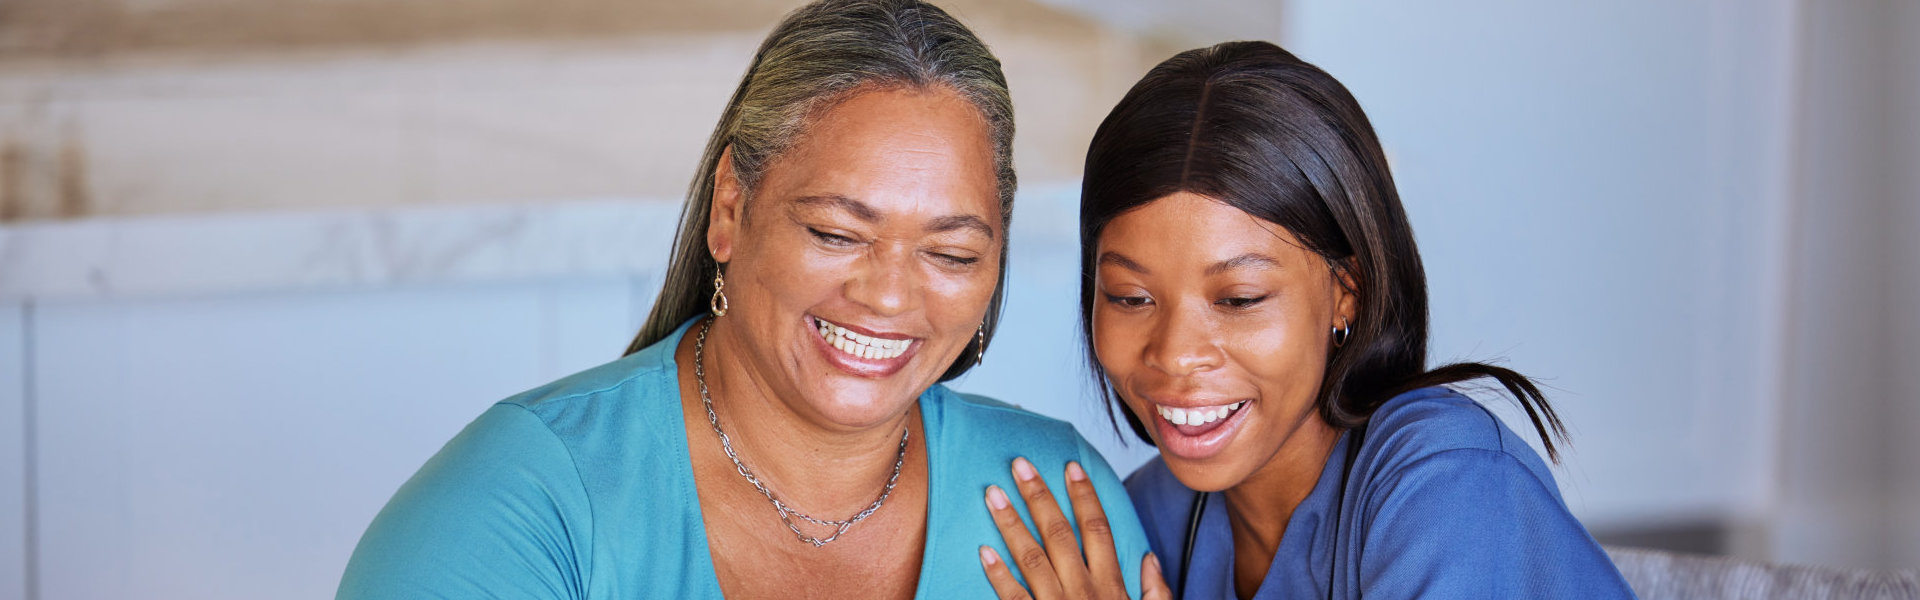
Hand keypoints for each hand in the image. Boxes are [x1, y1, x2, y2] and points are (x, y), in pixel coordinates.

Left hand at [978, 457, 1171, 599]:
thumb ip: (1155, 593)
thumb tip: (1148, 557)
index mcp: (1112, 588)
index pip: (1098, 530)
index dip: (1084, 496)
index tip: (1070, 467)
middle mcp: (1084, 592)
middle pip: (1059, 534)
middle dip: (1039, 496)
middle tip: (1019, 465)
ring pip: (1031, 558)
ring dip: (1010, 523)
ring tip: (992, 494)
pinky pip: (1013, 599)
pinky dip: (997, 574)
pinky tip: (983, 550)